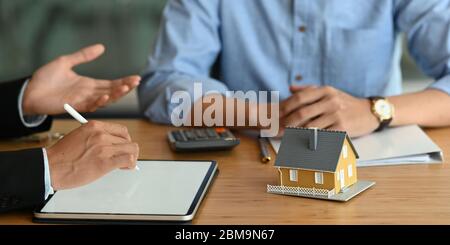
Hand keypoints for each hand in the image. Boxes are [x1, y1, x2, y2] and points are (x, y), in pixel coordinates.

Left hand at [23, 44, 140, 114]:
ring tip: (126, 88)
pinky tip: (106, 96)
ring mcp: (83, 101)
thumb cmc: (45, 79)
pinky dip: (98, 102)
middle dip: (125, 87)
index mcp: (89, 84)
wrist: (29, 91)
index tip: (136, 78)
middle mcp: (89, 94)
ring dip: (115, 95)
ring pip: (105, 100)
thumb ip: (84, 56)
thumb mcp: (66, 62)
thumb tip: (101, 47)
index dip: (124, 81)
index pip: (111, 83)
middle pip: (112, 92)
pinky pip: (89, 106)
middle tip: (136, 81)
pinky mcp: (74, 106)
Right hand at [46, 121, 138, 189]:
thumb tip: (114, 146)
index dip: (125, 140)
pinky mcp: (105, 162)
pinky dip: (131, 165)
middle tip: (124, 158)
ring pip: (132, 149)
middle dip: (128, 150)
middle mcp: (101, 135)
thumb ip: (97, 138)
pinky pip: (128, 160)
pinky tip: (125, 168)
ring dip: (132, 158)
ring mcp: (104, 148)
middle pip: (128, 140)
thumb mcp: (80, 137)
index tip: (122, 147)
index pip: (121, 130)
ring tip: (125, 165)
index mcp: (95, 126)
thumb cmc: (63, 156)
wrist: (50, 167)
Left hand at [280, 85, 378, 136]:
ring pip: (310, 127)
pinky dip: (311, 141)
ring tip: (286, 140)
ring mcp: (336, 114)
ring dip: (296, 135)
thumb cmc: (346, 103)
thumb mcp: (330, 91)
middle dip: (287, 124)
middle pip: (302, 113)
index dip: (285, 108)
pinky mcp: (342, 128)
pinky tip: (303, 145)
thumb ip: (309, 90)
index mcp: (325, 90)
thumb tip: (290, 88)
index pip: (299, 98)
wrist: (369, 112)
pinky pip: (322, 136)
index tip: (276, 116)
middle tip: (277, 131)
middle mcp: (330, 101)